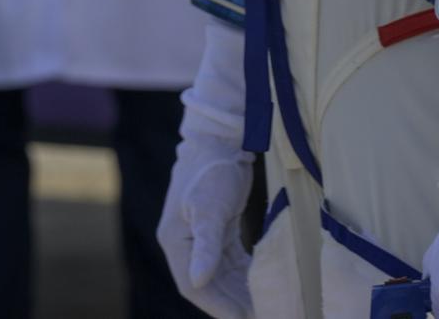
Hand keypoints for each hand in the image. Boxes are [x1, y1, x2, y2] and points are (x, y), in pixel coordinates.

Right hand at [158, 133, 254, 318]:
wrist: (221, 137)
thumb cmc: (213, 170)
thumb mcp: (210, 207)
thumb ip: (206, 246)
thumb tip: (196, 283)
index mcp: (175, 241)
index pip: (193, 286)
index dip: (217, 306)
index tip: (242, 318)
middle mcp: (185, 243)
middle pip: (208, 284)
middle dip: (232, 303)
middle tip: (259, 314)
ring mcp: (201, 236)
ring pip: (221, 274)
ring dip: (240, 291)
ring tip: (263, 305)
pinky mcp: (218, 228)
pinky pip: (230, 260)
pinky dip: (244, 273)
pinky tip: (261, 283)